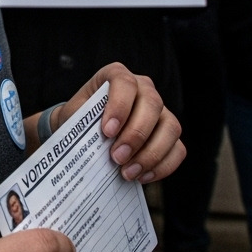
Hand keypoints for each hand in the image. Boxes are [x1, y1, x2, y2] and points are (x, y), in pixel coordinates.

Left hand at [51, 63, 183, 184]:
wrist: (84, 131)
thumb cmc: (79, 119)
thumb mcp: (74, 115)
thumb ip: (82, 122)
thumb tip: (93, 144)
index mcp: (116, 75)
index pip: (124, 82)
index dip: (119, 106)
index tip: (107, 132)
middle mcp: (143, 88)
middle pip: (152, 104)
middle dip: (135, 134)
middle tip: (116, 158)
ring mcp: (160, 110)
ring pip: (170, 127)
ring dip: (151, 154)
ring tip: (127, 172)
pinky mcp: (169, 134)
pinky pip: (178, 149)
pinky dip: (162, 166)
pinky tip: (141, 176)